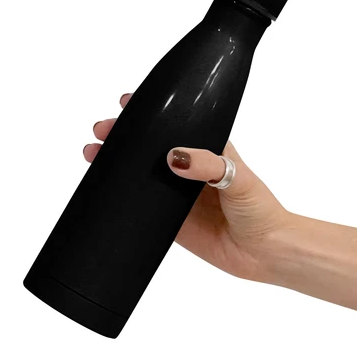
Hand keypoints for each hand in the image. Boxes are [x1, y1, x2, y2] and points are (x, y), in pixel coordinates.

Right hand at [83, 92, 291, 282]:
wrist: (264, 252)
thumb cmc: (260, 209)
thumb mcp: (239, 178)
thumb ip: (209, 165)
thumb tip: (173, 158)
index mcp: (207, 149)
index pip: (174, 124)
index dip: (150, 114)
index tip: (127, 104)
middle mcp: (189, 169)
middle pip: (150, 147)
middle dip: (123, 137)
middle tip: (102, 131)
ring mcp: (177, 195)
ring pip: (141, 174)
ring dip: (117, 164)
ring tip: (93, 155)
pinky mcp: (171, 220)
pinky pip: (144, 206)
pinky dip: (124, 196)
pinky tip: (106, 189)